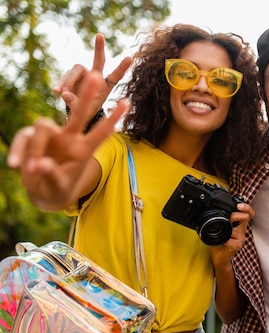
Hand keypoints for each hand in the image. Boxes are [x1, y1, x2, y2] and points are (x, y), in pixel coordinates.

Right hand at [8, 72, 128, 210]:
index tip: (126, 103)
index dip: (112, 119)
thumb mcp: (58, 187)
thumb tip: (41, 164)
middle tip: (96, 75)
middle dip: (86, 96)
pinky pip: (23, 139)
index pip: (101, 133)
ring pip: (42, 126)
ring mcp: (50, 136)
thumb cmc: (58, 189)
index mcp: (83, 151)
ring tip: (31, 169)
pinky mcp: (31, 138)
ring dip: (35, 147)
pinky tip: (13, 165)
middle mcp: (69, 139)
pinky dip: (18, 151)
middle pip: (78, 114)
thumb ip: (52, 175)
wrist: (43, 191)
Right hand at [54, 33, 131, 117]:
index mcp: (106, 85)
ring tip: (64, 94)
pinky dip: (61, 84)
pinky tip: (57, 91)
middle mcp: (96, 76)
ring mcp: (83, 74)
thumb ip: (77, 104)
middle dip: (99, 48)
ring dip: (69, 81)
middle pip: (98, 60)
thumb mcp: (85, 111)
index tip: (130, 58)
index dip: (122, 67)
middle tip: (100, 35)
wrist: (78, 111)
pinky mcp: (71, 75)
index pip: (116, 75)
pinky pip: (65, 76)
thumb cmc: (87, 111)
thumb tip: (65, 94)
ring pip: (76, 70)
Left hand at [208, 203, 254, 266]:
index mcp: (239, 224)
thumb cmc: (219, 241)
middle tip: (228, 219)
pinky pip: (230, 239)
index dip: (246, 208)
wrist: (219, 257)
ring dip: (227, 229)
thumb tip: (214, 210)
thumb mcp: (221, 228)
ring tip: (221, 233)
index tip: (239, 206)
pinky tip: (222, 242)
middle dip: (235, 215)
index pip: (248, 213)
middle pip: (246, 217)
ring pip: (236, 228)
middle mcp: (242, 230)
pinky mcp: (237, 246)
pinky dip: (224, 240)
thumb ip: (222, 219)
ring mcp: (240, 238)